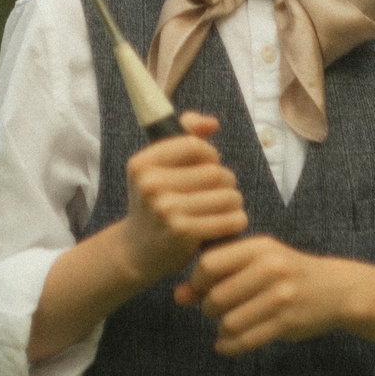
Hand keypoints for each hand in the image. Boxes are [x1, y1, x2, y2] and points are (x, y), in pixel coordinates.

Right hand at [119, 111, 247, 281]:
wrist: (137, 252)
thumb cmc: (156, 203)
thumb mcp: (160, 167)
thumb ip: (186, 136)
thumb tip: (212, 123)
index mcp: (142, 163)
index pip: (195, 146)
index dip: (210, 156)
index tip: (207, 168)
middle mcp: (150, 184)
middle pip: (216, 172)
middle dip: (226, 182)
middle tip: (219, 194)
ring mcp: (165, 209)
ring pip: (228, 195)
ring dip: (234, 202)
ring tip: (225, 209)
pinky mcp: (183, 232)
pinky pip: (230, 219)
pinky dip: (237, 221)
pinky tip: (229, 224)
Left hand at [176, 236, 371, 356]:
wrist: (336, 289)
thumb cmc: (287, 273)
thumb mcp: (256, 262)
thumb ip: (218, 274)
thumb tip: (179, 296)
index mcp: (259, 247)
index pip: (209, 264)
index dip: (198, 281)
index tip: (203, 289)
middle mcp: (270, 268)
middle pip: (216, 296)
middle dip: (208, 309)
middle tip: (214, 310)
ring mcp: (281, 296)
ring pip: (229, 323)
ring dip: (221, 329)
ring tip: (226, 326)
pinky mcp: (287, 322)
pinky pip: (245, 341)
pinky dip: (229, 347)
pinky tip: (227, 344)